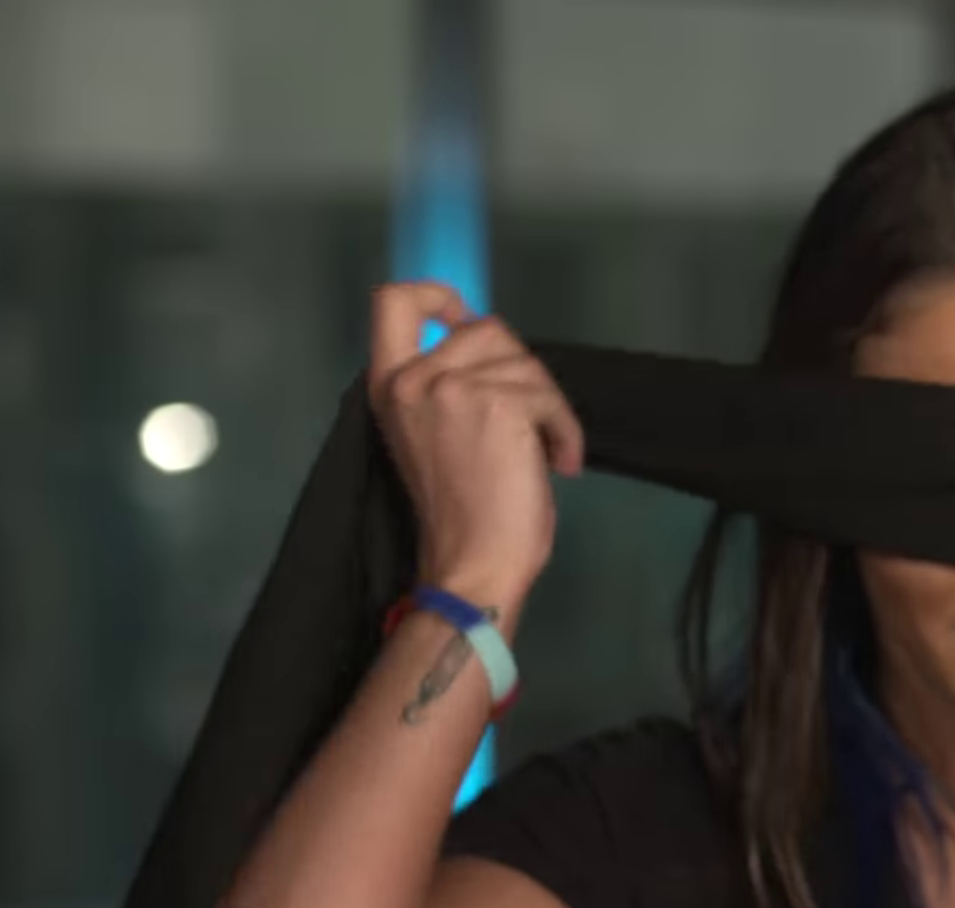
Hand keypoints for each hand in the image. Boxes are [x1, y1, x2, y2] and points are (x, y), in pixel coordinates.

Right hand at [367, 282, 584, 612]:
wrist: (472, 564)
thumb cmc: (461, 513)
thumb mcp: (435, 434)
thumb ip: (448, 387)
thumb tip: (492, 349)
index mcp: (389, 387)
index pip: (393, 302)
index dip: (437, 295)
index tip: (465, 318)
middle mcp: (413, 379)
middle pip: (485, 327)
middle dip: (521, 368)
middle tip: (531, 418)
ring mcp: (453, 387)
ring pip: (525, 362)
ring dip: (548, 407)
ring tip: (545, 452)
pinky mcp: (497, 402)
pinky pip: (549, 396)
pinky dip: (566, 430)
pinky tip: (560, 464)